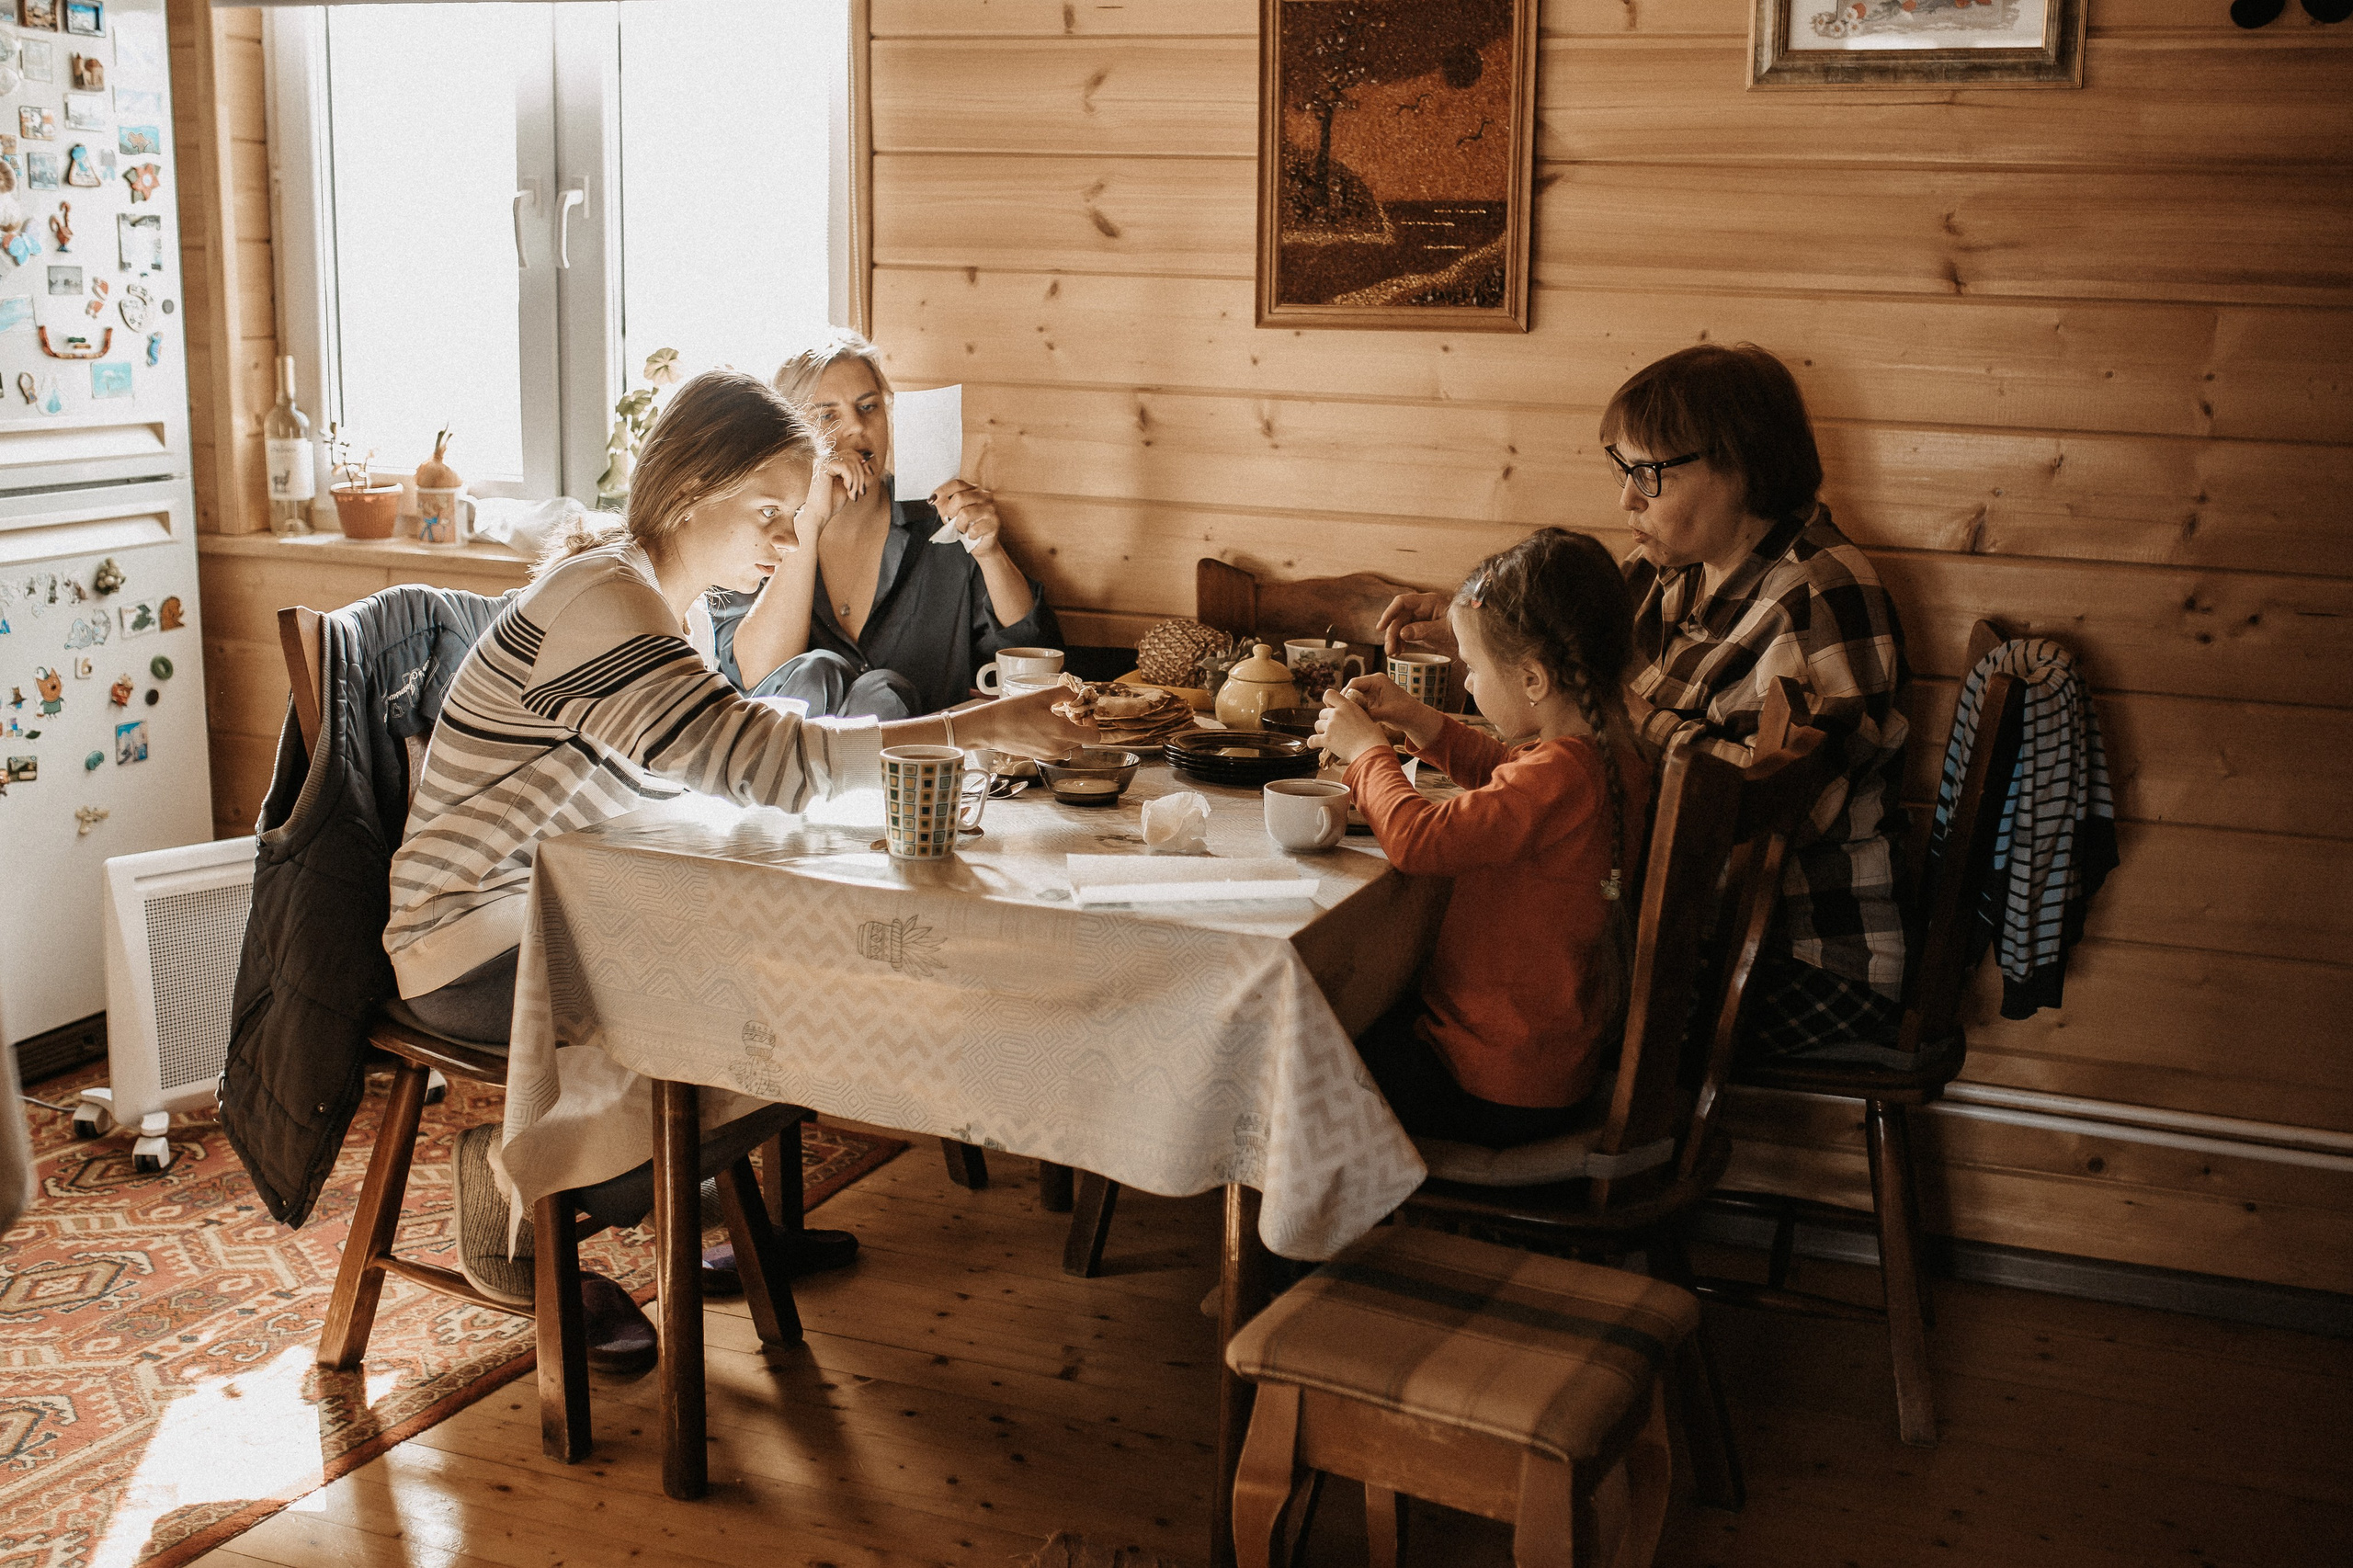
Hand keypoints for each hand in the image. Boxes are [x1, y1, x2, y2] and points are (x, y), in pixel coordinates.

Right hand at [791, 452, 872, 548]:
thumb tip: (867, 459)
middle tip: (860, 491)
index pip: (851, 453)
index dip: (864, 462)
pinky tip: (847, 489)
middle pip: (853, 456)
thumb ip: (855, 472)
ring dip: (857, 481)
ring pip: (851, 462)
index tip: (870, 473)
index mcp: (831, 461)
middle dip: (861, 475)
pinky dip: (851, 479)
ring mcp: (824, 460)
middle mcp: (826, 458)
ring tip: (853, 494)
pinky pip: (845, 467)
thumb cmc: (833, 501)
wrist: (820, 512)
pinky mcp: (823, 466)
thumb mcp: (849, 483)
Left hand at [931, 480, 1003, 558]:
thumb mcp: (951, 512)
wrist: (980, 545)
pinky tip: (972, 536)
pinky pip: (974, 529)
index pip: (957, 484)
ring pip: (965, 513)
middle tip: (952, 521)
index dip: (942, 491)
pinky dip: (969, 535)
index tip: (931, 501)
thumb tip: (933, 499)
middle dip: (950, 512)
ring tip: (963, 529)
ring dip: (959, 526)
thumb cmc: (966, 526)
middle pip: (960, 497)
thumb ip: (942, 503)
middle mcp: (985, 496)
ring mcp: (991, 509)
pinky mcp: (995, 523)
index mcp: (974, 490)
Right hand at [958, 684, 1092, 759]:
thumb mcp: (1042, 695)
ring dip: (1070, 737)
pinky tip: (1045, 727)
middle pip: (1083, 743)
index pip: (1094, 737)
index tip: (1083, 714)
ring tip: (1058, 722)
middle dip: (1081, 728)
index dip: (1093, 724)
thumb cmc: (1013, 711)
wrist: (990, 727)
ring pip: (1071, 749)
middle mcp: (1057, 747)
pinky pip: (1057, 751)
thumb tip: (1074, 695)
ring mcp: (1048, 754)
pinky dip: (1058, 741)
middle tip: (1070, 714)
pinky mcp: (1038, 756)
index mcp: (1062, 732)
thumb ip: (1064, 694)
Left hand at [1315, 685, 1388, 766]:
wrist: (1371, 750)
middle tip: (1333, 730)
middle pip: (1322, 713)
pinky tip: (1314, 745)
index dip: (1327, 702)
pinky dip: (1312, 743)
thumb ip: (1353, 714)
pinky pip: (1312, 740)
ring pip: (1317, 725)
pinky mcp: (1326, 740)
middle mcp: (1337, 714)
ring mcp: (1330, 726)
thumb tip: (1349, 718)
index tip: (1332, 709)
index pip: (1328, 694)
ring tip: (1329, 738)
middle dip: (1326, 721)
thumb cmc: (1373, 737)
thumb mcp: (1365, 717)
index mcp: (1347, 705)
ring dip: (1321, 731)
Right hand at [1374, 591, 1455, 657]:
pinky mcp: (1422, 629)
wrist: (1475, 639)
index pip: (1402, 602)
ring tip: (1393, 654)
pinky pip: (1407, 633)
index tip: (1381, 627)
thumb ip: (1424, 630)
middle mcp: (1423, 608)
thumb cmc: (1463, 630)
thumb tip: (1403, 632)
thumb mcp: (1444, 631)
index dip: (1389, 613)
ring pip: (1401, 626)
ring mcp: (1422, 618)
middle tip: (1389, 650)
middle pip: (1400, 617)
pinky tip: (1399, 652)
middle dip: (1392, 633)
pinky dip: (1401, 642)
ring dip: (1394, 640)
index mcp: (1429, 602)